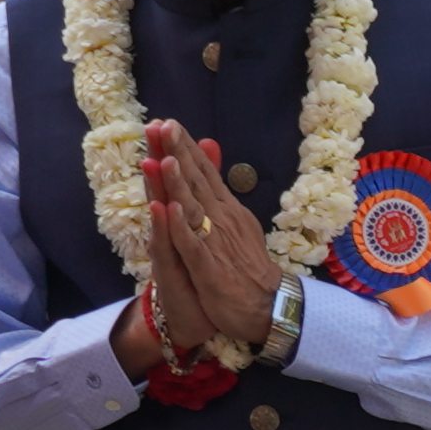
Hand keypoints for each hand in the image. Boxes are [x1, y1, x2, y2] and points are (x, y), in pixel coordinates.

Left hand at [144, 122, 284, 367]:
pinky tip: (170, 211)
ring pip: (193, 209)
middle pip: (197, 182)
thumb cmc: (247, 267)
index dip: (186, 148)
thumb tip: (214, 165)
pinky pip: (193, 246)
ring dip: (179, 184)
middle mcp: (221, 220)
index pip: (204, 172)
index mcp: (226, 209)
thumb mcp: (237, 223)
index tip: (168, 123)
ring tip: (166, 159)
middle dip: (179, 153)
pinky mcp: (209, 269)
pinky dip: (181, 228)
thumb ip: (221, 194)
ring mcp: (215, 243)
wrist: (267, 306)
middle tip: (163, 126)